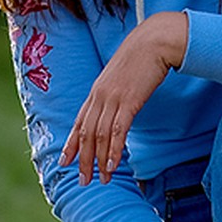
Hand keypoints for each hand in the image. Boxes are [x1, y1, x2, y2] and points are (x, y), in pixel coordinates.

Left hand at [62, 11, 187, 184]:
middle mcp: (100, 96)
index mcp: (97, 90)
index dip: (72, 143)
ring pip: (100, 136)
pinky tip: (114, 165)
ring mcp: (113, 98)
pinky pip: (118, 131)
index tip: (66, 161)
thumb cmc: (143, 56)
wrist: (155, 41)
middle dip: (84, 159)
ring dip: (100, 160)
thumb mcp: (123, 74)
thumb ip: (117, 90)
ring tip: (101, 179)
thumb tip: (119, 102)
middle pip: (87, 134)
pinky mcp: (129, 101)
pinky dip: (114, 150)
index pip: (80, 122)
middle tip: (83, 180)